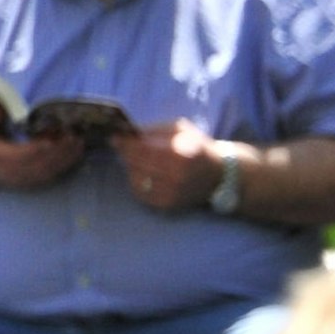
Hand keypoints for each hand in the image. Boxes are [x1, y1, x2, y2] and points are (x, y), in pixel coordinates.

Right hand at [0, 122, 85, 193]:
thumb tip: (1, 110)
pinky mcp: (31, 182)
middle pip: (38, 164)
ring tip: (79, 142)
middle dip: (58, 152)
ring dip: (66, 158)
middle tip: (74, 136)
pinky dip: (65, 165)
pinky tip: (77, 152)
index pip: (18, 155)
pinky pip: (50, 176)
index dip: (35, 149)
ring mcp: (22, 179)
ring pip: (47, 172)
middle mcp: (10, 170)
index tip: (50, 140)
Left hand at [116, 119, 235, 213]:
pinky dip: (137, 181)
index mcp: (182, 152)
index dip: (126, 142)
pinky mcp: (167, 204)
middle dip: (126, 153)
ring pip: (135, 177)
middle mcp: (177, 174)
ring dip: (132, 167)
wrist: (219, 175)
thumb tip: (124, 133)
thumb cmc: (197, 147)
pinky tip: (145, 174)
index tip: (115, 137)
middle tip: (122, 147)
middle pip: (137, 162)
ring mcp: (172, 191)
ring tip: (138, 160)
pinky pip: (140, 192)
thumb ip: (154, 130)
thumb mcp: (181, 130)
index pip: (143, 147)